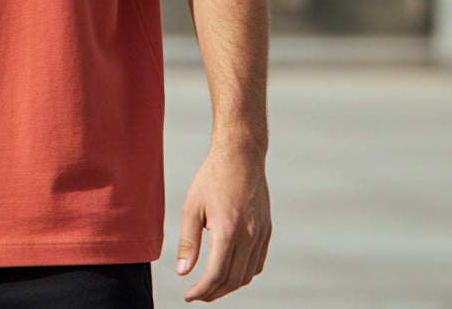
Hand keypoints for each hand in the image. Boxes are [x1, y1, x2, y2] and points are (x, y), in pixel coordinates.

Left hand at [176, 146, 270, 301]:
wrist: (240, 155)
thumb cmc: (213, 177)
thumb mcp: (192, 207)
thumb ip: (188, 242)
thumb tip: (183, 272)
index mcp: (228, 230)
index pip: (216, 275)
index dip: (202, 290)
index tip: (189, 295)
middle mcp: (249, 236)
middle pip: (234, 280)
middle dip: (215, 292)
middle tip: (198, 293)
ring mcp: (261, 234)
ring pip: (248, 274)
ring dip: (230, 285)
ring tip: (212, 284)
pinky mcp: (268, 230)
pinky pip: (258, 262)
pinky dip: (244, 272)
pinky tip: (230, 269)